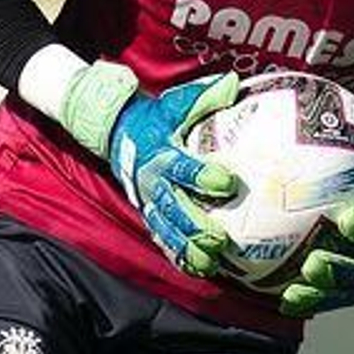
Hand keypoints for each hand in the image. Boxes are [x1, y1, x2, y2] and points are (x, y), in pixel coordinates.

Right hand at [60, 61, 239, 276]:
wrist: (119, 133)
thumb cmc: (157, 118)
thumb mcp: (176, 103)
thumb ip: (204, 96)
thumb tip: (234, 85)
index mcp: (161, 153)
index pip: (182, 166)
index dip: (202, 175)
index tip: (226, 182)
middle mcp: (153, 180)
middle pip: (174, 206)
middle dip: (195, 224)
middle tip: (219, 239)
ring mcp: (150, 201)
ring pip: (167, 228)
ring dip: (188, 247)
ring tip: (211, 262)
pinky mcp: (150, 214)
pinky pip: (163, 238)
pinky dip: (178, 255)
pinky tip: (198, 269)